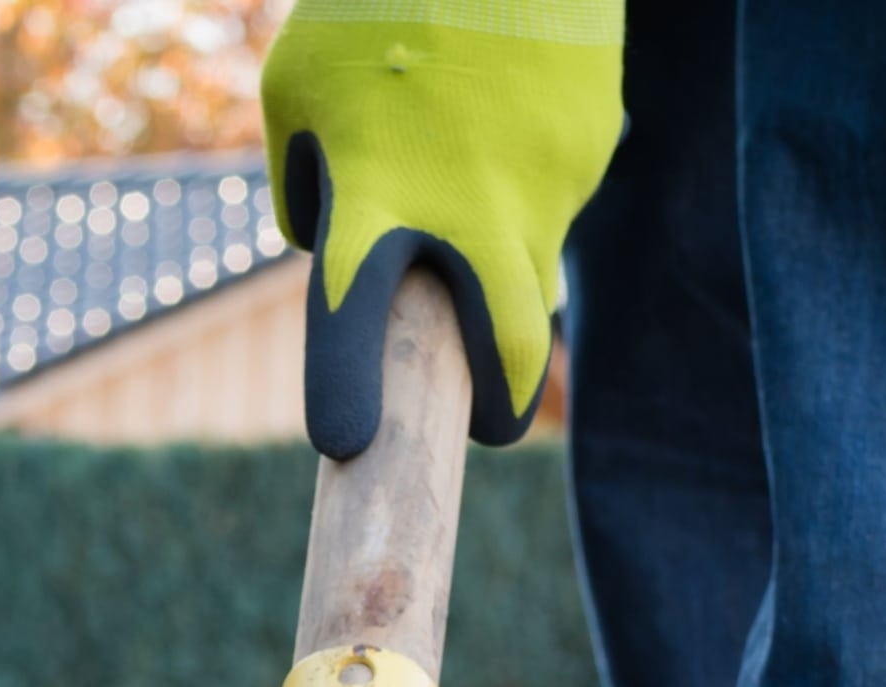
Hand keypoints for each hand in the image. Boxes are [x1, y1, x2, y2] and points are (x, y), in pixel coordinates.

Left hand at [263, 0, 623, 458]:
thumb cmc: (376, 1)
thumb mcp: (299, 81)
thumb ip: (301, 182)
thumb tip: (325, 247)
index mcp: (377, 189)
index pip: (352, 316)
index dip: (347, 385)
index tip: (344, 443)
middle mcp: (469, 207)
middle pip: (504, 349)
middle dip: (501, 402)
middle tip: (489, 421)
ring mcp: (541, 187)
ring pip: (528, 269)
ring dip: (500, 261)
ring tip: (469, 173)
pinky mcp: (585, 159)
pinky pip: (548, 203)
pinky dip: (520, 181)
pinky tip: (502, 116)